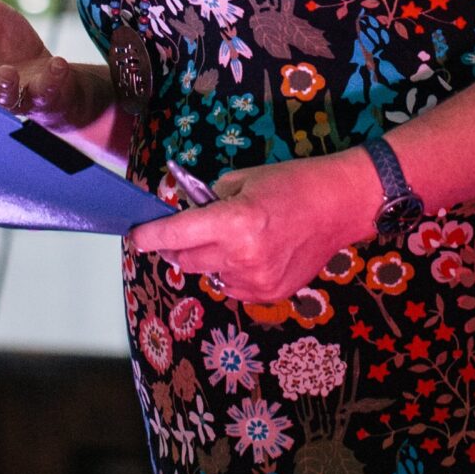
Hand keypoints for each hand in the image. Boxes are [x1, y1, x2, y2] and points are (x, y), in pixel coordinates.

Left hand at [127, 153, 380, 305]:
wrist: (340, 207)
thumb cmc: (293, 184)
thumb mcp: (244, 179)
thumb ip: (210, 201)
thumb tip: (187, 217)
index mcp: (234, 222)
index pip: (176, 234)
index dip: (149, 236)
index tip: (134, 236)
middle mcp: (242, 257)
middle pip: (185, 259)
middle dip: (176, 244)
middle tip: (182, 231)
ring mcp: (256, 281)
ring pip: (208, 275)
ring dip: (206, 258)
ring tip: (229, 238)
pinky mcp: (270, 294)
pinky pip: (231, 287)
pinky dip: (229, 272)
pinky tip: (249, 253)